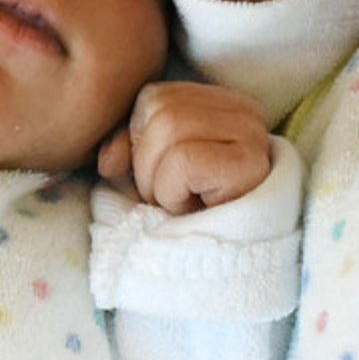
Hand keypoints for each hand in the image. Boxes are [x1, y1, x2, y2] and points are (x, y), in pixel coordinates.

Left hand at [96, 81, 270, 212]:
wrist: (235, 262)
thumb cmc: (196, 214)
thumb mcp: (157, 175)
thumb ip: (131, 150)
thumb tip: (107, 160)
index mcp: (224, 104)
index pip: (156, 97)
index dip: (140, 140)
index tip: (163, 176)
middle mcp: (245, 111)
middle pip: (161, 111)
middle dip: (147, 164)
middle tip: (173, 197)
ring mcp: (251, 135)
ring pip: (168, 130)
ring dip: (160, 183)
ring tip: (185, 204)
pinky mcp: (248, 163)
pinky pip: (182, 161)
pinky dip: (173, 194)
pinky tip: (195, 211)